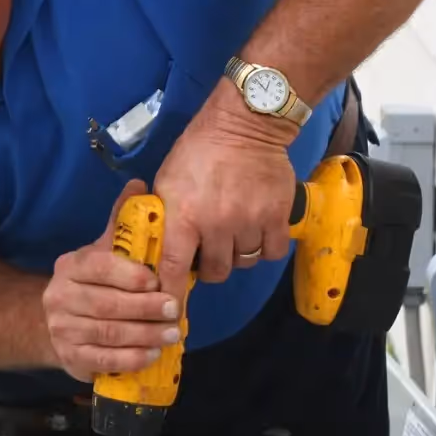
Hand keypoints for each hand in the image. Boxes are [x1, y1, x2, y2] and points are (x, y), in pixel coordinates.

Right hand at [41, 179, 181, 381]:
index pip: (99, 267)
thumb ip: (123, 224)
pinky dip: (131, 359)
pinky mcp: (70, 358)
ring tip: (172, 333)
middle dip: (145, 309)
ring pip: (108, 334)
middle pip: (106, 304)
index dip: (129, 275)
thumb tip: (139, 184)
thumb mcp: (105, 252)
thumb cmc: (94, 284)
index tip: (158, 281)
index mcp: (70, 267)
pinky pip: (103, 361)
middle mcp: (59, 297)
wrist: (61, 322)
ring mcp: (62, 330)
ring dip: (144, 335)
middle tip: (175, 310)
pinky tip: (152, 355)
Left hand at [153, 79, 300, 297]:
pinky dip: (264, 248)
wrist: (244, 125)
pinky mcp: (278, 217)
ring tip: (232, 234)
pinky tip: (256, 232)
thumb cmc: (197, 151)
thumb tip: (157, 250)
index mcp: (184, 216)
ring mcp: (250, 221)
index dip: (170, 293)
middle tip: (207, 251)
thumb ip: (165, 216)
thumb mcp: (166, 180)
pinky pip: (271, 252)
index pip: (172, 268)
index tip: (169, 310)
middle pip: (215, 272)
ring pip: (244, 262)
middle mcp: (217, 224)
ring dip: (236, 254)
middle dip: (209, 267)